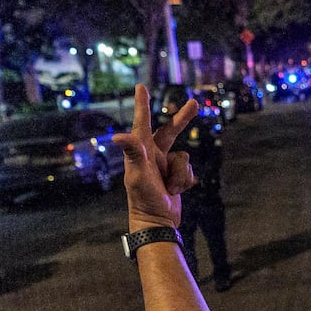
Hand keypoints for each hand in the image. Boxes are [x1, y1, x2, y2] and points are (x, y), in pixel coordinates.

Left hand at [112, 85, 196, 230]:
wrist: (157, 222)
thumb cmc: (143, 198)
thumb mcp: (137, 175)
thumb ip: (132, 153)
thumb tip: (117, 136)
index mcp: (140, 151)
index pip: (142, 122)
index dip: (142, 105)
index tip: (141, 88)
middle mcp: (152, 155)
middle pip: (170, 131)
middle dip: (182, 119)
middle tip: (193, 104)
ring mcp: (164, 165)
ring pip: (183, 157)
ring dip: (181, 174)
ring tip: (171, 188)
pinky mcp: (175, 176)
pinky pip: (188, 170)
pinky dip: (185, 181)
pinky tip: (175, 191)